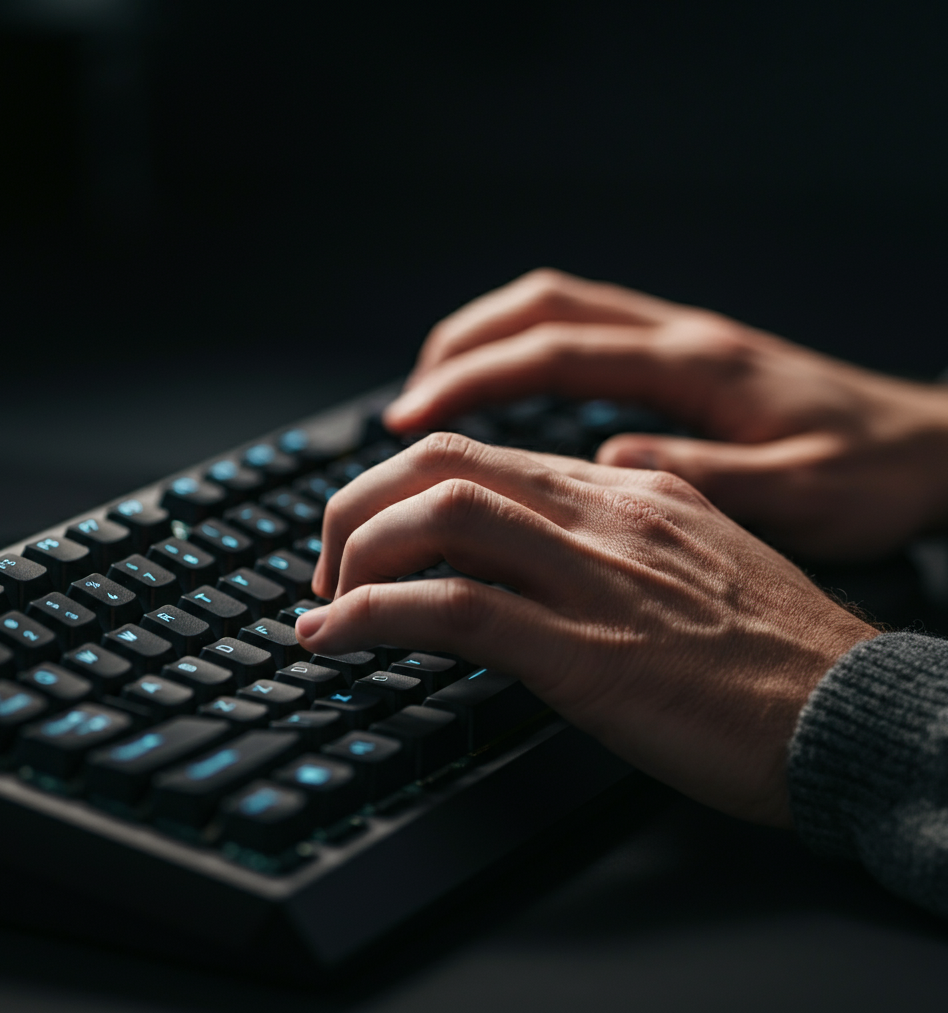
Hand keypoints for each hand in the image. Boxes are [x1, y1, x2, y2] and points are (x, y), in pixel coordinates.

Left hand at [297, 434, 877, 825]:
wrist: (849, 714)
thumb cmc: (773, 653)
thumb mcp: (687, 564)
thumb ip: (607, 543)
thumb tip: (525, 552)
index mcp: (625, 491)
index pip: (481, 456)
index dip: (399, 485)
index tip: (368, 530)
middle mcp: (603, 514)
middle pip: (442, 464)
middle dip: (357, 504)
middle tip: (326, 562)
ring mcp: (593, 578)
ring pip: (438, 517)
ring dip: (353, 553)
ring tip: (323, 602)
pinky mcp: (587, 654)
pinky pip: (455, 609)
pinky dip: (375, 614)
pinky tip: (336, 637)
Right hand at [383, 268, 947, 559]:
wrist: (932, 448)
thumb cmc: (873, 474)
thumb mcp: (804, 496)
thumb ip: (707, 479)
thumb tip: (609, 467)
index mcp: (697, 368)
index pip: (557, 352)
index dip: (472, 378)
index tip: (409, 414)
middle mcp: (680, 339)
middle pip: (540, 308)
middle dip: (459, 349)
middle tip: (402, 408)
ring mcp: (679, 341)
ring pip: (557, 310)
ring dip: (486, 343)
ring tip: (431, 398)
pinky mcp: (683, 360)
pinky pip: (583, 335)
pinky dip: (526, 356)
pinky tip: (510, 401)